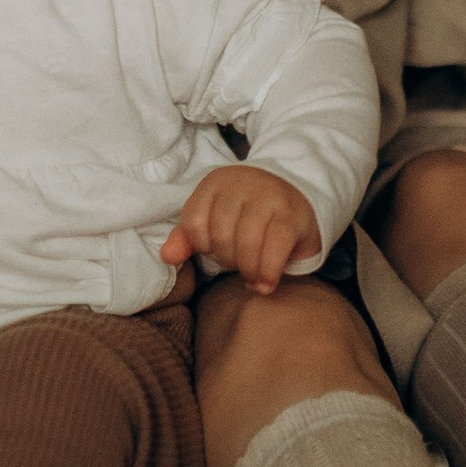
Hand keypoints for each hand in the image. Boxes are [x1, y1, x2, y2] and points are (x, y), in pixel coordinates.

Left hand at [161, 166, 319, 294]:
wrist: (298, 194)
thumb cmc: (248, 213)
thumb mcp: (214, 217)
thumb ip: (187, 237)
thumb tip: (167, 257)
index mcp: (216, 182)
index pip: (193, 222)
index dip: (201, 246)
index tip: (214, 250)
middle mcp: (241, 184)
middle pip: (220, 235)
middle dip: (227, 259)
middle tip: (238, 263)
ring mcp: (269, 197)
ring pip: (246, 243)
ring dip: (247, 269)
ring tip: (252, 276)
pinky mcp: (291, 215)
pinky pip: (273, 250)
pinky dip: (266, 273)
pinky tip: (265, 283)